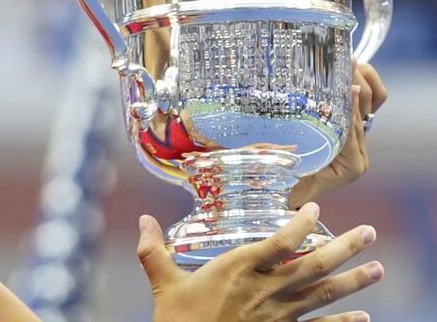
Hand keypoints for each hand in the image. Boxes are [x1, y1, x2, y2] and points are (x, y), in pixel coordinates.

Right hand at [138, 203, 382, 321]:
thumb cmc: (177, 321)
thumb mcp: (163, 283)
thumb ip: (154, 250)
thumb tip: (142, 220)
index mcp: (237, 270)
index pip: (278, 243)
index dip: (299, 225)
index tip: (316, 209)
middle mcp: (264, 291)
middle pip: (312, 267)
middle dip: (344, 249)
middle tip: (369, 233)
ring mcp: (277, 317)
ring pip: (322, 296)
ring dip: (353, 282)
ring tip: (378, 268)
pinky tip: (363, 318)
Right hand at [290, 62, 387, 207]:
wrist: (288, 196)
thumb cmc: (286, 189)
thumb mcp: (290, 179)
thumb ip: (293, 171)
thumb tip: (277, 158)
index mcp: (350, 165)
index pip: (353, 129)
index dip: (350, 107)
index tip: (347, 86)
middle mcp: (358, 152)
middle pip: (366, 112)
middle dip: (358, 85)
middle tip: (347, 63)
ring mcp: (356, 141)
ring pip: (372, 105)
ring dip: (364, 82)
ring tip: (350, 61)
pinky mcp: (350, 131)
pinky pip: (364, 104)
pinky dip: (360, 86)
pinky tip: (349, 69)